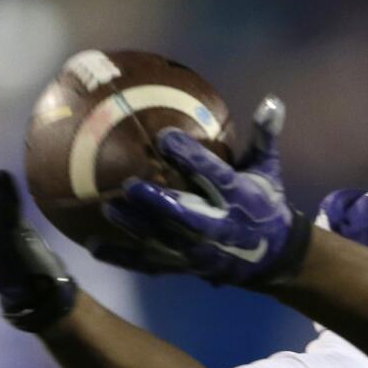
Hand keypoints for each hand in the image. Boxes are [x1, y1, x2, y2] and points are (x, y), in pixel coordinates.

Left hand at [93, 95, 311, 286]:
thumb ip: (264, 137)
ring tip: (109, 209)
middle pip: (185, 216)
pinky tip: (94, 246)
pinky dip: (123, 256)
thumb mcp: (268, 171)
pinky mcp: (186, 266)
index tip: (165, 137)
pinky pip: (152, 263)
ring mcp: (201, 251)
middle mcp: (220, 227)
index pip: (214, 175)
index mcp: (239, 198)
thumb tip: (272, 101)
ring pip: (165, 241)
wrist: (273, 257)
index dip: (190, 157)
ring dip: (136, 227)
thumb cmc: (265, 205)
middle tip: (130, 184)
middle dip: (158, 202)